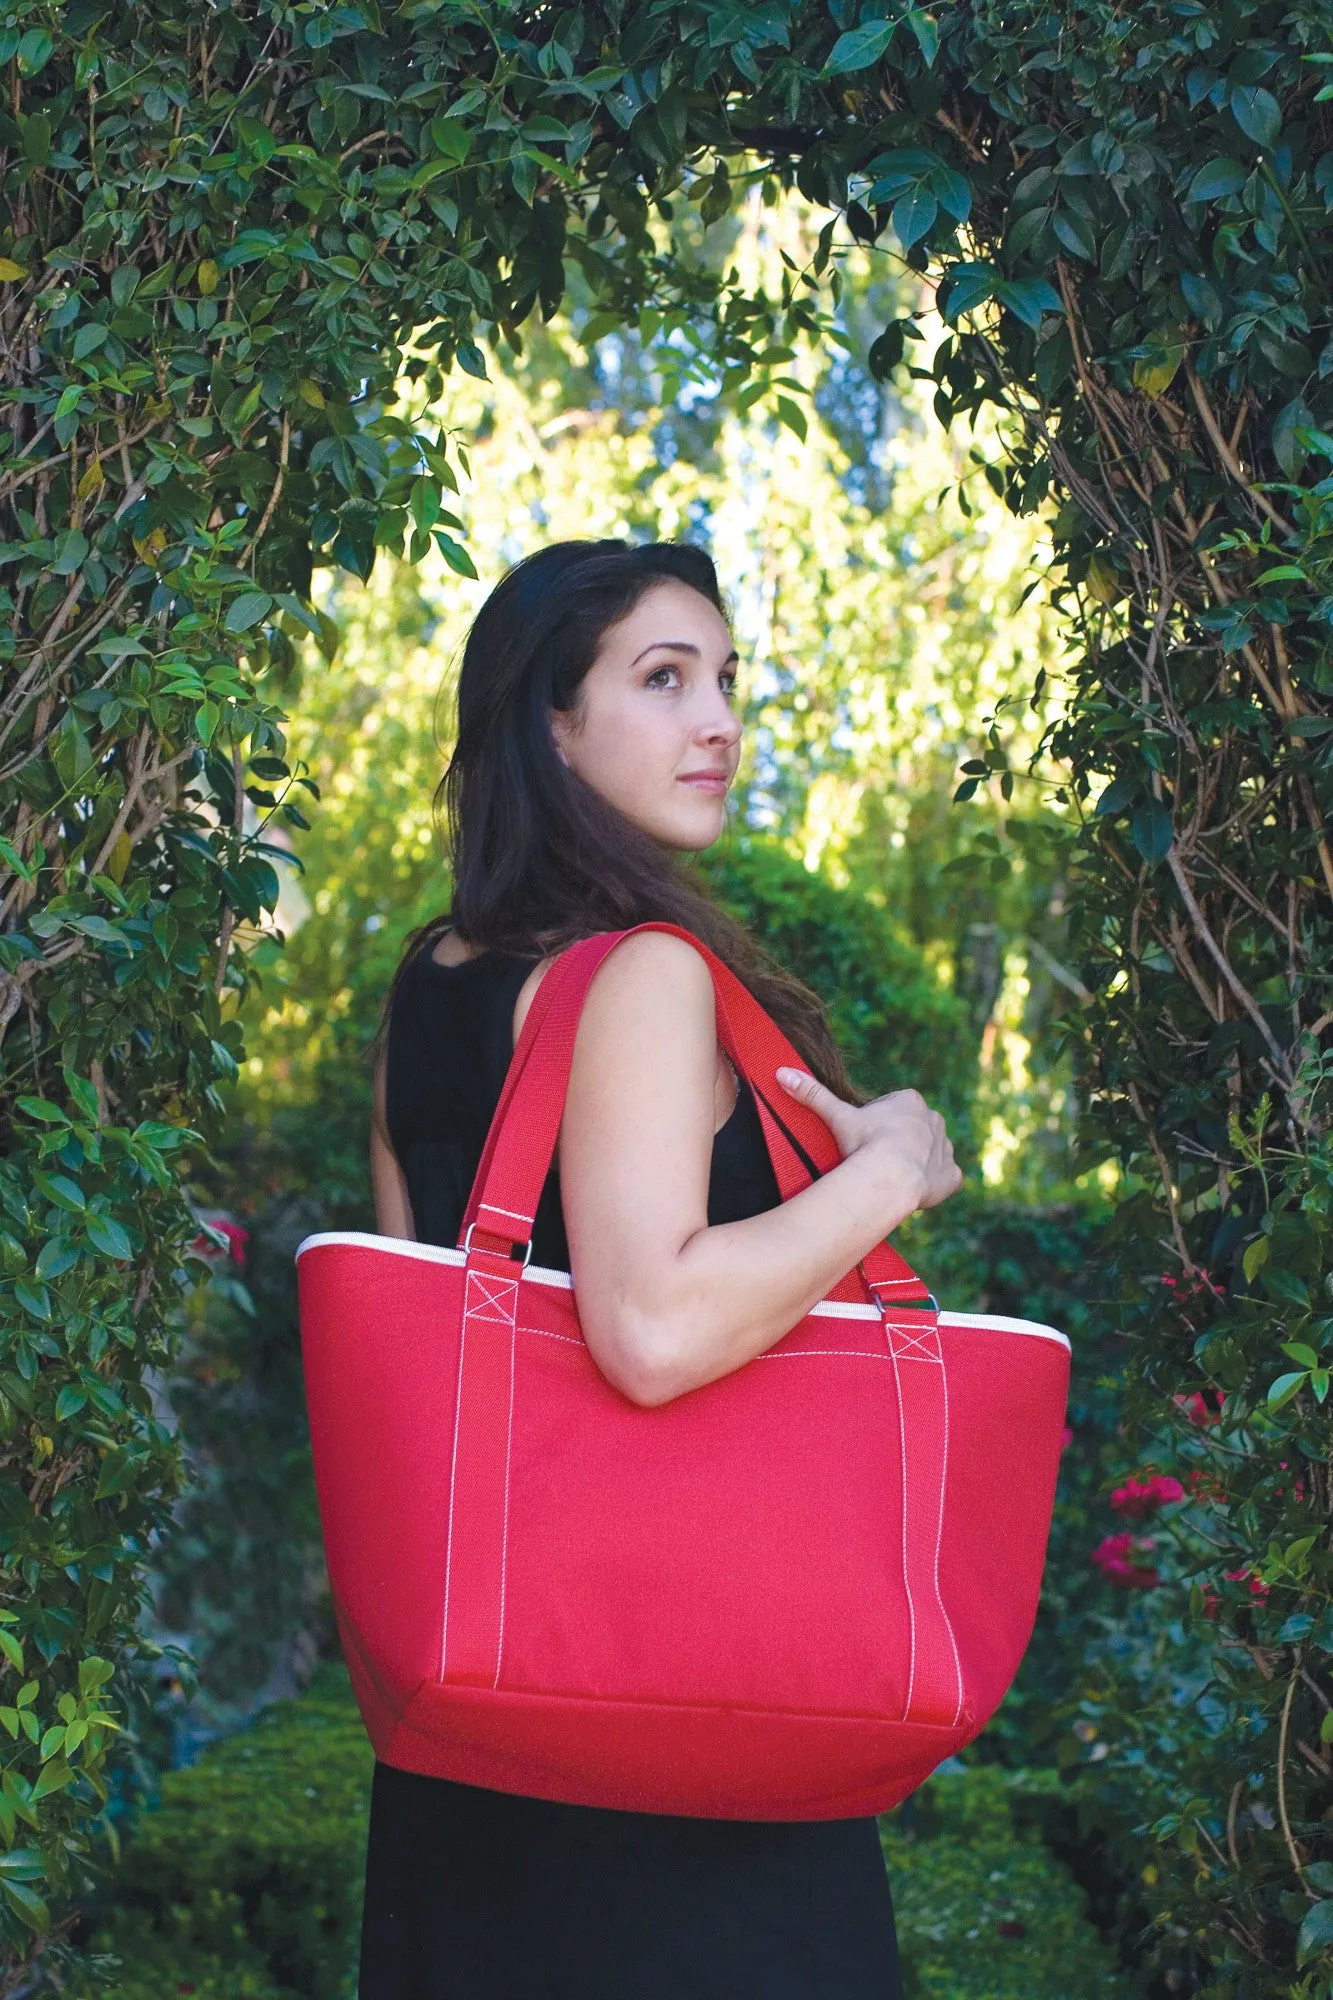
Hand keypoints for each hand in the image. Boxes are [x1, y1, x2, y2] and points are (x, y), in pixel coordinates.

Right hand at [774, 1068, 962, 1215]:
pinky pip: (947, 1178)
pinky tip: (916, 1190)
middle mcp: (934, 1119)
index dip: (877, 1125)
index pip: (894, 1109)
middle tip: (875, 1160)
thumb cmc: (865, 1144)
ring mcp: (946, 1148)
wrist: (892, 1178)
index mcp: (910, 1101)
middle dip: (899, 1143)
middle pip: (914, 1130)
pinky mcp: (952, 1176)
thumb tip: (781, 1073)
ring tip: (893, 1176)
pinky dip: (935, 1184)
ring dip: (917, 1162)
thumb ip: (813, 1094)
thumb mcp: (837, 1117)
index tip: (865, 1140)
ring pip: (931, 1152)